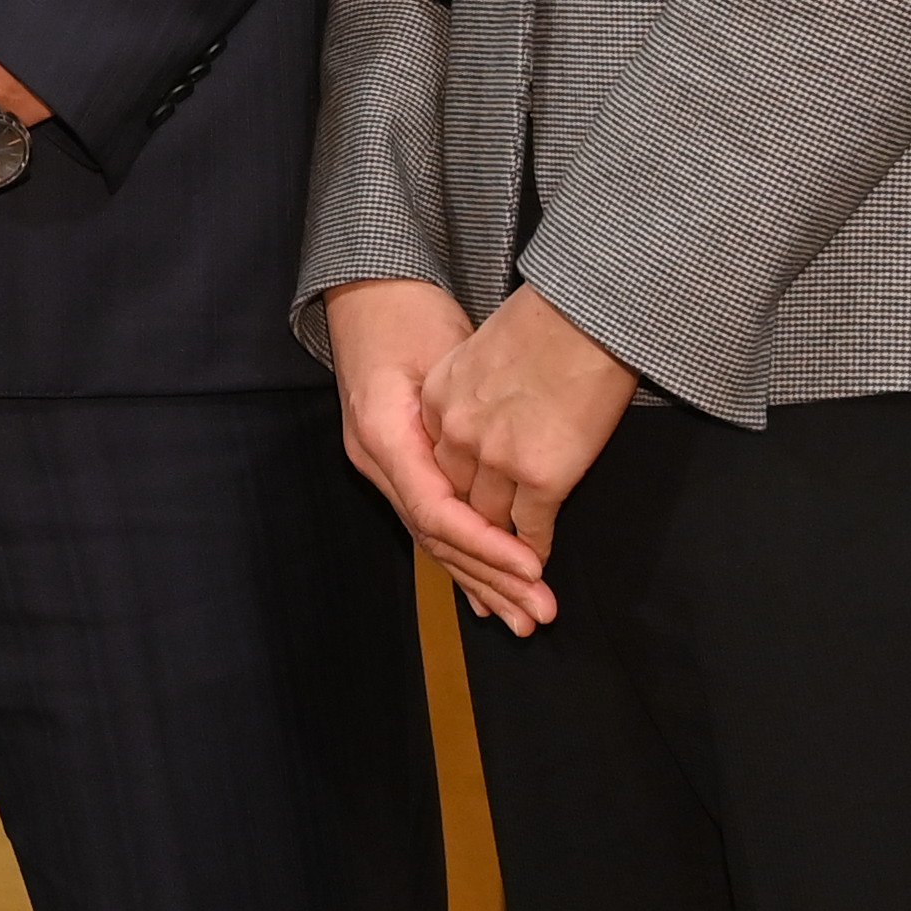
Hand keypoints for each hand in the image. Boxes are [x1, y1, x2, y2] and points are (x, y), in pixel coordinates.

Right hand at [323, 275, 552, 629]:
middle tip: (540, 612)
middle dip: (490, 579)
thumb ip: (466, 417)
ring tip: (523, 617)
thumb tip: (511, 472)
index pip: (436, 512)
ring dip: (479, 580)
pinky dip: (462, 558)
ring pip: (432, 539)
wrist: (370, 293)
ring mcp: (380, 465)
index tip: (532, 568)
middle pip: (435, 538)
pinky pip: (431, 522)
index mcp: (383, 433)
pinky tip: (486, 594)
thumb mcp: (443, 353)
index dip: (486, 546)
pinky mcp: (395, 464)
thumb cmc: (410, 313)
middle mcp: (375, 459)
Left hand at [419, 285, 637, 578]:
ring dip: (501, 554)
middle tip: (481, 568)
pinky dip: (535, 551)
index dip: (448, 495)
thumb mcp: (484, 349)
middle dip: (469, 535)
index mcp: (438, 396)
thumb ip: (472, 389)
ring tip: (513, 577)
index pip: (434, 462)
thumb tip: (488, 414)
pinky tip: (540, 565)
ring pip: (488, 523)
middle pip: (453, 498)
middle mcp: (457, 432)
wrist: (588, 313)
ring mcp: (495, 458)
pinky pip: (531, 530)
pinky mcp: (540, 476)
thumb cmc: (549, 319)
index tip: (457, 519)